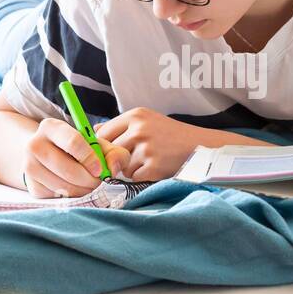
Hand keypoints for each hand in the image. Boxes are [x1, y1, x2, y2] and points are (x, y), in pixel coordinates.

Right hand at [23, 118, 129, 197]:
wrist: (48, 154)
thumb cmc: (78, 148)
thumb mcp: (96, 144)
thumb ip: (113, 152)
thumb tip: (113, 169)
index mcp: (51, 127)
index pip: (73, 142)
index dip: (91, 159)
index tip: (101, 169)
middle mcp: (35, 145)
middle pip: (69, 169)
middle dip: (90, 180)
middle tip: (99, 182)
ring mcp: (29, 167)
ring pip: (64, 186)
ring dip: (84, 191)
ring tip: (90, 185)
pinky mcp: (32, 186)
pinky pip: (58, 197)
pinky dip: (72, 197)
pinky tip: (76, 188)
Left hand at [93, 108, 208, 180]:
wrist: (199, 146)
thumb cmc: (170, 135)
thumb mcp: (146, 121)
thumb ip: (120, 126)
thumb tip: (93, 131)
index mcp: (135, 116)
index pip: (102, 133)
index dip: (101, 146)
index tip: (105, 153)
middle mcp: (139, 130)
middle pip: (109, 152)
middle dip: (116, 159)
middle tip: (132, 159)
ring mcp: (147, 148)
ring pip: (121, 167)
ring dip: (130, 169)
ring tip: (148, 161)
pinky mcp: (154, 166)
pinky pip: (134, 177)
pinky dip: (142, 177)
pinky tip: (155, 168)